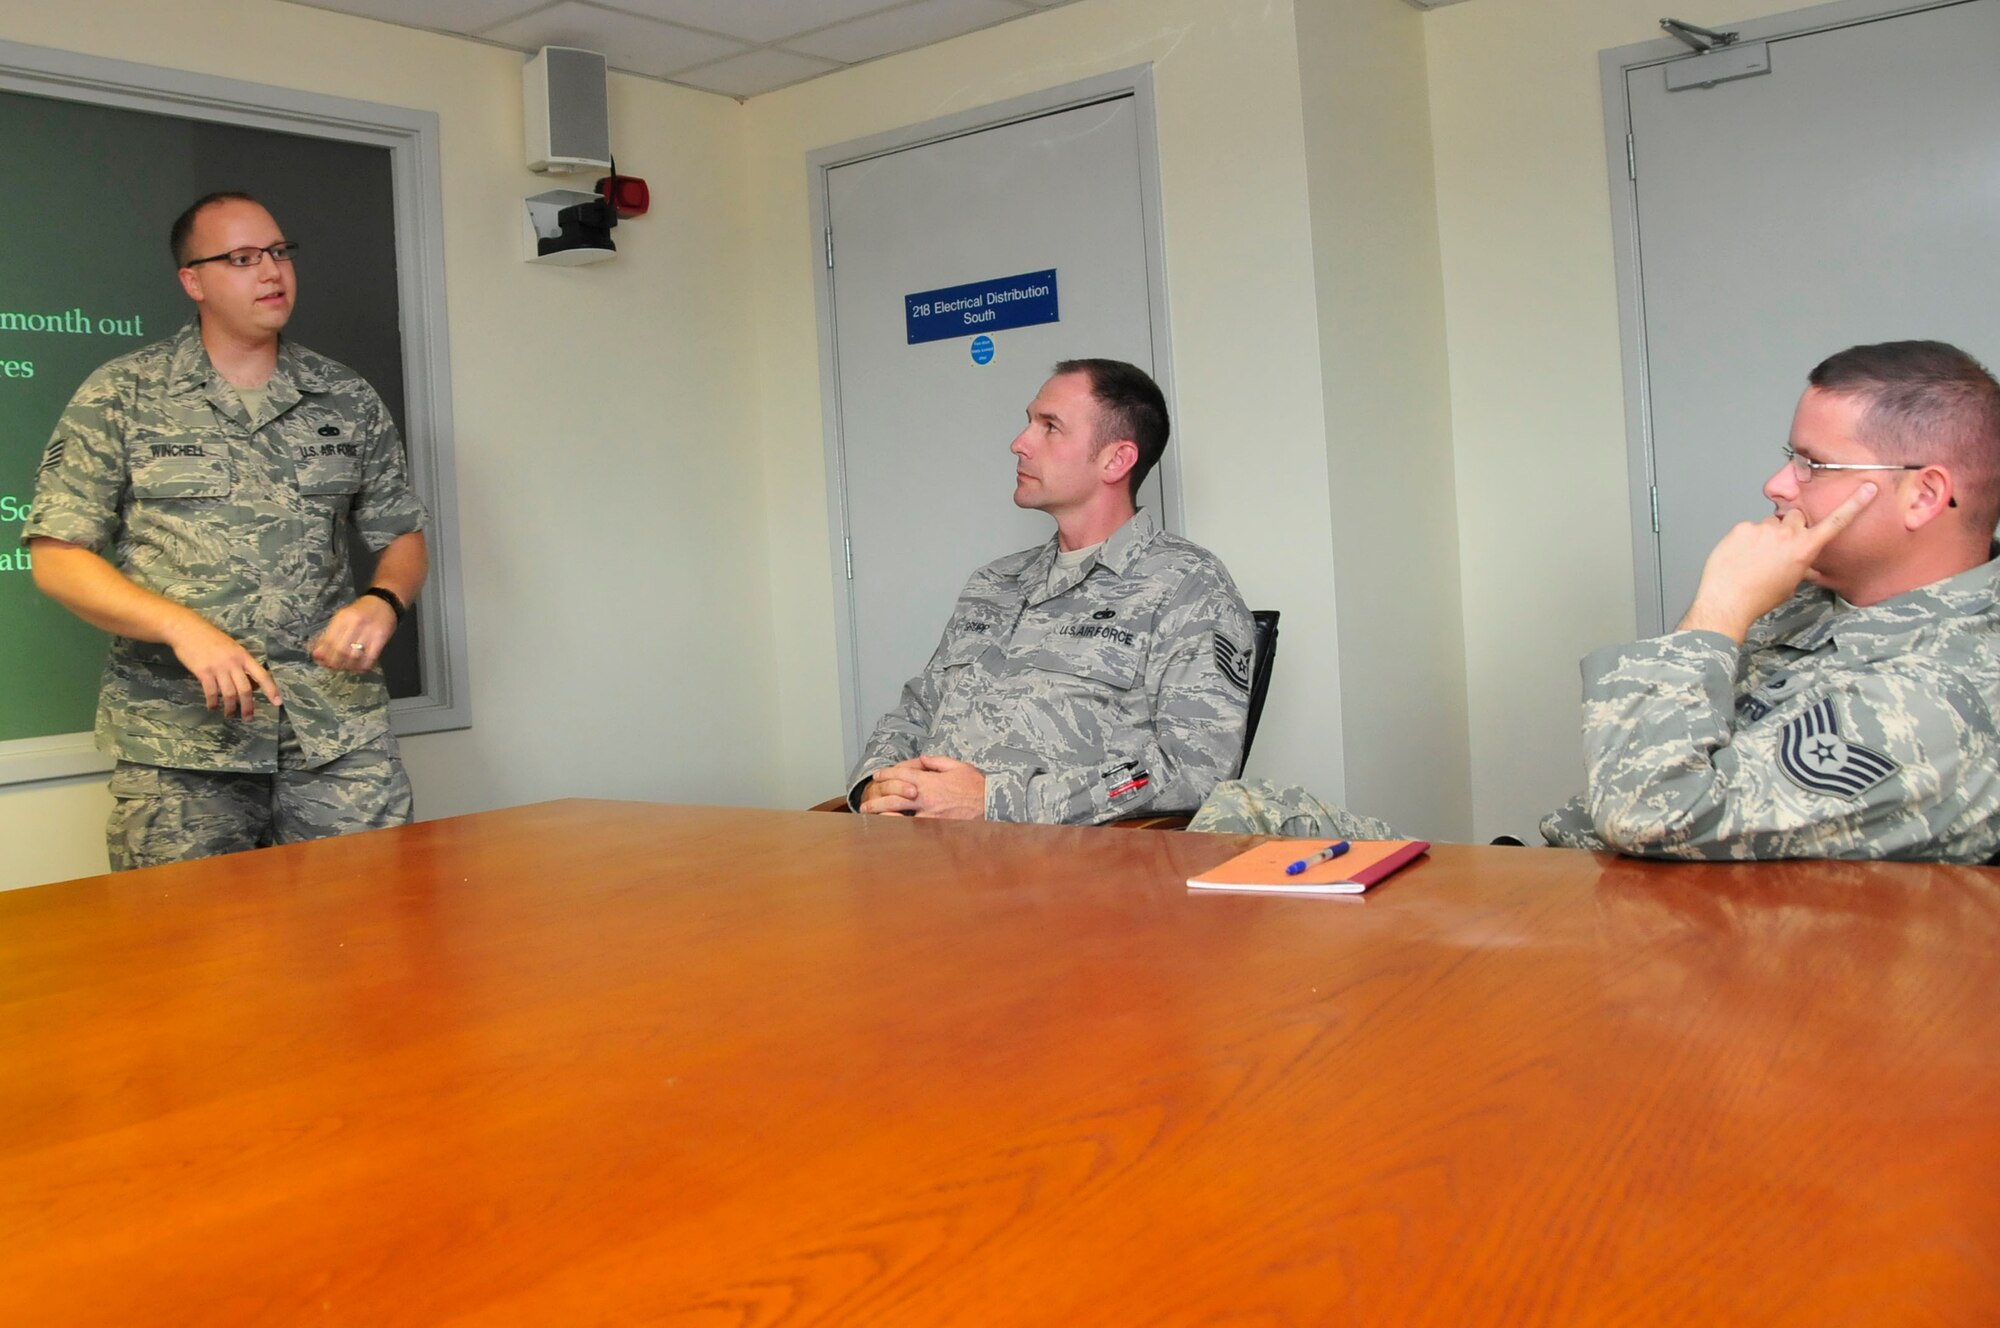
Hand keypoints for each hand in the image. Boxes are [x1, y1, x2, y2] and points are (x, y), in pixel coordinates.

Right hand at [163, 613, 280, 717]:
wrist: (187, 629)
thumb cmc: (210, 638)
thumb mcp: (232, 647)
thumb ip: (241, 664)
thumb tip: (250, 684)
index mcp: (243, 656)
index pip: (262, 675)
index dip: (271, 690)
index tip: (278, 702)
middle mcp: (233, 663)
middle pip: (245, 689)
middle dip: (248, 706)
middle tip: (248, 718)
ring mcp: (218, 668)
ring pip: (229, 693)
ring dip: (230, 707)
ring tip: (229, 715)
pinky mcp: (203, 672)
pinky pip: (211, 692)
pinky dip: (213, 702)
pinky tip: (212, 707)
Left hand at [311, 596, 397, 672]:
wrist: (383, 602)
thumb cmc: (360, 611)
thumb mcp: (342, 617)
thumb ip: (328, 634)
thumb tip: (315, 652)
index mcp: (342, 617)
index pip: (328, 641)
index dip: (323, 655)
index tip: (321, 661)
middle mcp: (355, 624)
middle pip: (340, 650)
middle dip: (334, 663)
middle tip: (333, 667)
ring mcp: (369, 631)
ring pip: (354, 656)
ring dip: (347, 666)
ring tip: (345, 668)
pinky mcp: (381, 638)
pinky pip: (370, 658)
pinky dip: (362, 666)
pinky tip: (359, 667)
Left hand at [857, 755, 987, 818]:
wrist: (992, 804)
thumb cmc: (976, 786)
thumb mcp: (957, 766)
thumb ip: (936, 762)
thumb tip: (921, 759)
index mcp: (930, 781)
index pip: (902, 776)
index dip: (886, 775)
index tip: (877, 776)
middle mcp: (926, 798)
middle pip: (895, 797)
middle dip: (878, 799)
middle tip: (866, 804)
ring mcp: (930, 815)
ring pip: (901, 815)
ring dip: (885, 816)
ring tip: (873, 818)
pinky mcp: (936, 828)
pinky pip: (915, 828)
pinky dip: (902, 827)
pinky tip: (891, 828)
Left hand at [1677, 482, 1877, 640]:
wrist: (1728, 600)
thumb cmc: (1759, 597)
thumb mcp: (1790, 584)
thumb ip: (1801, 568)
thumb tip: (1808, 569)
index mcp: (1804, 549)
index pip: (1835, 522)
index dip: (1854, 504)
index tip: (1867, 488)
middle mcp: (1787, 534)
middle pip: (1795, 517)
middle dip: (1790, 526)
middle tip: (1778, 546)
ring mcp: (1763, 528)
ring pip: (1769, 523)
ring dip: (1766, 534)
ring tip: (1754, 556)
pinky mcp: (1742, 527)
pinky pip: (1748, 528)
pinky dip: (1745, 539)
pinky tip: (1740, 554)